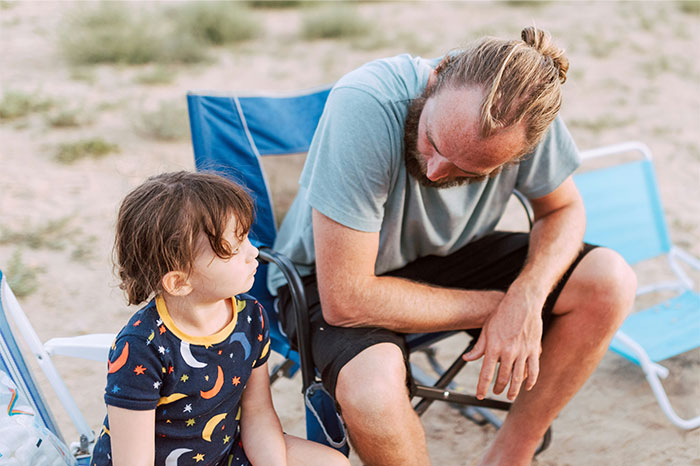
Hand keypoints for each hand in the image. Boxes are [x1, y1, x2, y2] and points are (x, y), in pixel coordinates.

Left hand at [462, 286, 542, 400]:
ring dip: (513, 390)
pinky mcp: (535, 349)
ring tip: (509, 396)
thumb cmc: (502, 314)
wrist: (522, 301)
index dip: (482, 387)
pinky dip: (530, 381)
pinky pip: (533, 370)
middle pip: (503, 378)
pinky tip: (526, 387)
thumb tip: (466, 358)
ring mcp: (523, 351)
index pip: (486, 373)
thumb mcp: (486, 329)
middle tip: (495, 393)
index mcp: (494, 347)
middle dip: (498, 389)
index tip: (479, 396)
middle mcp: (508, 351)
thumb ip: (478, 347)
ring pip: (518, 378)